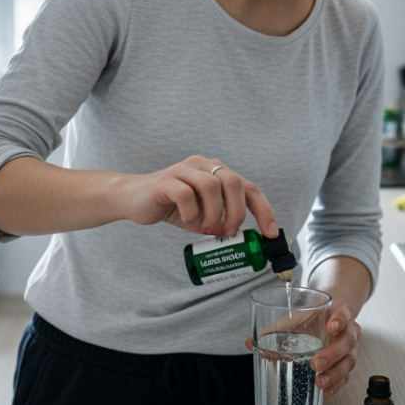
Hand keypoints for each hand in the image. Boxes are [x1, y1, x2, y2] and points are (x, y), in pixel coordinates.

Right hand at [120, 155, 277, 237]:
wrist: (134, 199)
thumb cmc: (173, 206)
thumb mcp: (203, 216)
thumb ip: (222, 221)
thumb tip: (243, 239)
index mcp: (217, 172)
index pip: (249, 187)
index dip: (264, 209)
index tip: (270, 232)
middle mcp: (204, 165)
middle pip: (234, 182)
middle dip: (236, 212)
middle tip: (227, 231)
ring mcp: (185, 170)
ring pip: (212, 186)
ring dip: (213, 213)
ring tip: (205, 227)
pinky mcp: (166, 181)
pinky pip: (186, 194)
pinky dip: (191, 213)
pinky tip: (187, 221)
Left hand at [244, 298, 361, 398]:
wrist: (329, 319)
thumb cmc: (312, 318)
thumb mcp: (296, 319)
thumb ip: (275, 330)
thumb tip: (249, 343)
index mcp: (338, 312)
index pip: (344, 312)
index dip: (340, 319)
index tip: (331, 327)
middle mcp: (348, 329)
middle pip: (346, 341)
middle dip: (332, 354)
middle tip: (315, 364)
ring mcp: (350, 347)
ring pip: (349, 361)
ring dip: (334, 373)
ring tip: (319, 382)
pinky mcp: (347, 363)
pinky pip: (346, 375)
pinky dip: (337, 384)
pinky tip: (326, 392)